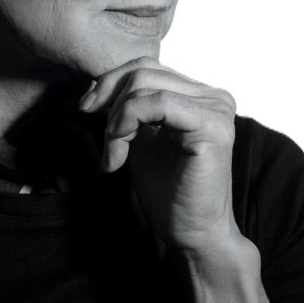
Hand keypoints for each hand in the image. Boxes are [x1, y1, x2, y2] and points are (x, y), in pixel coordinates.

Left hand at [79, 56, 240, 253]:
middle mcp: (214, 95)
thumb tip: (98, 84)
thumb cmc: (169, 193)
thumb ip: (129, 109)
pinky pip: (157, 104)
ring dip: (116, 120)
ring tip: (113, 154)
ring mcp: (216, 108)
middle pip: (143, 71)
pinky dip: (127, 122)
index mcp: (200, 95)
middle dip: (110, 103)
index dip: (110, 83)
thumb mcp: (141, 139)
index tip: (86, 109)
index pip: (146, 67)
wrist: (192, 235)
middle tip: (104, 142)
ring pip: (145, 86)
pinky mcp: (211, 126)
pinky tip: (119, 154)